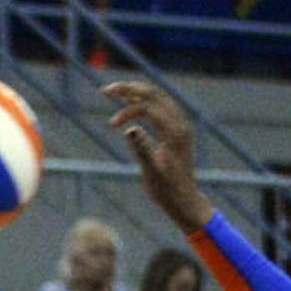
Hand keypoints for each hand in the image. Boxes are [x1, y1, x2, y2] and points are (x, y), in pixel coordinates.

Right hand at [101, 81, 215, 233]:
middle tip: (106, 90)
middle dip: (130, 89)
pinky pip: (159, 107)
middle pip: (154, 94)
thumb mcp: (152, 173)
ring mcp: (179, 126)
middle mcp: (180, 124)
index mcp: (175, 133)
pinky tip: (129, 104)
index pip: (150, 107)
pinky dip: (143, 102)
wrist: (184, 201)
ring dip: (135, 93)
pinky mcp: (175, 130)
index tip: (111, 124)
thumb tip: (129, 129)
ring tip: (113, 93)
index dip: (128, 109)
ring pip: (157, 98)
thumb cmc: (167, 191)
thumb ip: (142, 150)